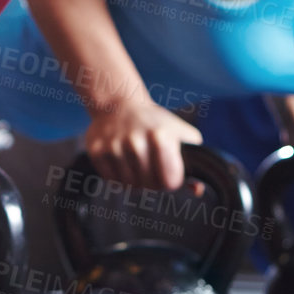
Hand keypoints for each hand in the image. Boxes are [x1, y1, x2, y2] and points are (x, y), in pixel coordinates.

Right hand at [83, 101, 202, 190]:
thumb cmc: (155, 122)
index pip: (169, 182)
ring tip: (137, 164)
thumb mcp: (181, 134)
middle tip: (152, 168)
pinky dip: (118, 178)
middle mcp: (135, 141)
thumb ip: (193, 162)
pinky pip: (111, 181)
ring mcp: (114, 146)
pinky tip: (123, 163)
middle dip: (154, 183)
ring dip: (136, 181)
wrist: (119, 103)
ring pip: (130, 186)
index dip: (171, 182)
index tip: (169, 174)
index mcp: (160, 136)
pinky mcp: (96, 150)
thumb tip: (196, 190)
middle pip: (150, 186)